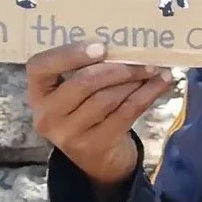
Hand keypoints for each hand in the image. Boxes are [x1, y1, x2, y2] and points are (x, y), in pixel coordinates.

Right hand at [26, 42, 174, 188]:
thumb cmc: (87, 111)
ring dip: (134, 80)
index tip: (101, 47)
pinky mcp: (96, 145)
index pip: (40, 67)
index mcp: (39, 93)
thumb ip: (87, 68)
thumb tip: (127, 43)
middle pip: (84, 83)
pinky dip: (148, 93)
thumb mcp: (76, 92)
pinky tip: (162, 81)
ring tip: (152, 69)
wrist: (98, 159)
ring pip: (108, 98)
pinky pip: (127, 112)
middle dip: (117, 68)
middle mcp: (48, 115)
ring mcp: (70, 134)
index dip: (70, 54)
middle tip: (142, 58)